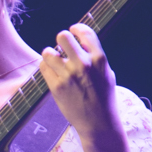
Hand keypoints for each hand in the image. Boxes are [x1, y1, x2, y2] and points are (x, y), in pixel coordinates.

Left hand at [39, 23, 119, 143]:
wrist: (98, 123)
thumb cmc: (104, 98)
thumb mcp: (107, 74)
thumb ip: (96, 58)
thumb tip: (82, 43)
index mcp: (99, 59)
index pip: (85, 32)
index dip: (76, 28)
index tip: (73, 30)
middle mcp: (83, 64)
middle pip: (63, 37)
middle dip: (61, 40)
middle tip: (61, 48)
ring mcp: (69, 75)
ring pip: (48, 52)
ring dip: (50, 54)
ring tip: (54, 61)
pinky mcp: (57, 87)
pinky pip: (43, 67)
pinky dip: (46, 68)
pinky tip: (52, 72)